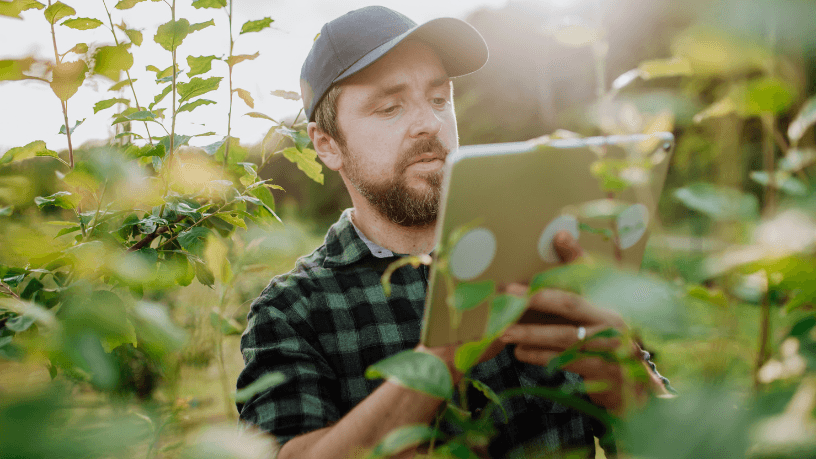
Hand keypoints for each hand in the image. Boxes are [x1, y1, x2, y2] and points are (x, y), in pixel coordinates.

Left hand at [499, 230, 648, 413]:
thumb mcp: (599, 288)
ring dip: (531, 338)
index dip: (541, 294)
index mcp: (607, 305)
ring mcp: (607, 353)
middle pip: (566, 323)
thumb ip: (577, 263)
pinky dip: (541, 358)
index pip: (572, 298)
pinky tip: (520, 352)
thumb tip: (560, 234)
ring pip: (563, 345)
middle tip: (501, 311)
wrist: (637, 369)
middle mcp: (609, 329)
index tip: (511, 289)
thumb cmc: (610, 319)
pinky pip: (566, 364)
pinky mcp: (601, 373)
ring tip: (503, 333)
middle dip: (531, 317)